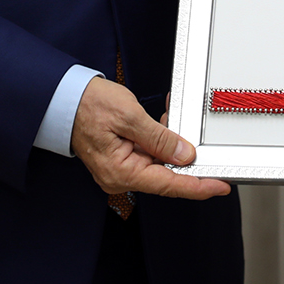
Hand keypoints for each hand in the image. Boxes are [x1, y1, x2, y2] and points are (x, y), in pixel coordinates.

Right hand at [70, 76, 229, 199]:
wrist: (64, 98)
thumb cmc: (88, 105)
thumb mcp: (129, 116)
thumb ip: (160, 137)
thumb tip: (184, 155)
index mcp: (121, 172)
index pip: (169, 184)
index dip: (198, 186)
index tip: (220, 185)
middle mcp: (120, 176)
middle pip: (165, 175)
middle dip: (186, 156)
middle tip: (203, 142)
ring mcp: (120, 168)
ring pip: (158, 162)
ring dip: (171, 142)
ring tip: (173, 117)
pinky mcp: (121, 157)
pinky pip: (148, 153)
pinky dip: (160, 138)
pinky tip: (164, 121)